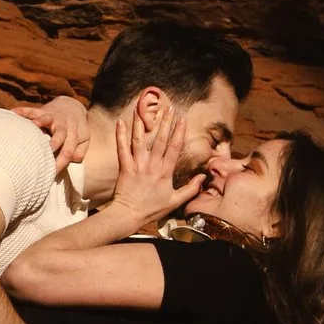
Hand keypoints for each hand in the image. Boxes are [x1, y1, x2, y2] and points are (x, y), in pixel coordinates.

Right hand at [19, 94, 87, 166]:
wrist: (72, 106)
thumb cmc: (76, 128)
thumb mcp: (84, 140)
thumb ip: (80, 152)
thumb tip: (71, 159)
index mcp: (73, 135)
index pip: (68, 152)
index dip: (61, 163)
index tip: (52, 174)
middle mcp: (63, 126)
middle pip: (59, 135)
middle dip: (53, 143)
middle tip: (46, 153)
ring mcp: (52, 117)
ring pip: (46, 119)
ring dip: (40, 121)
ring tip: (33, 126)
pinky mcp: (42, 110)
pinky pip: (32, 110)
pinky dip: (23, 111)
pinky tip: (12, 113)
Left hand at [110, 92, 207, 231]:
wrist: (129, 215)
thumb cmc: (152, 209)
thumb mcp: (175, 201)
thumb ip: (191, 189)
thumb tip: (203, 177)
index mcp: (165, 172)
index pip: (174, 148)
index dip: (179, 132)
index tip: (182, 119)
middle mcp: (152, 165)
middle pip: (160, 140)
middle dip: (165, 122)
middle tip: (169, 108)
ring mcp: (137, 165)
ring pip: (140, 140)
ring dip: (142, 123)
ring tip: (143, 108)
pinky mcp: (124, 167)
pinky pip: (122, 148)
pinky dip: (120, 135)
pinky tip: (121, 122)